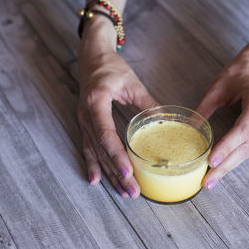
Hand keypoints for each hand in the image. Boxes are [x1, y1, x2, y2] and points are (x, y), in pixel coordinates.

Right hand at [77, 17, 157, 198]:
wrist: (91, 57)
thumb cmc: (111, 67)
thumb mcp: (132, 83)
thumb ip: (147, 103)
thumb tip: (166, 121)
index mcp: (96, 102)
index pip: (106, 135)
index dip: (117, 156)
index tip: (128, 172)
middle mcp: (86, 116)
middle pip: (101, 151)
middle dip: (117, 173)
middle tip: (132, 192)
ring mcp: (83, 122)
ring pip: (95, 153)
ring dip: (108, 174)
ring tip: (122, 191)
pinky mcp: (85, 124)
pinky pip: (88, 148)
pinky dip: (92, 165)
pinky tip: (95, 179)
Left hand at [196, 53, 248, 189]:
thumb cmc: (238, 72)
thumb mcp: (216, 88)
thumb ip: (203, 109)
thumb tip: (187, 130)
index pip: (242, 130)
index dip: (227, 148)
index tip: (211, 162)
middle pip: (246, 147)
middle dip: (225, 167)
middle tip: (208, 182)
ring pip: (248, 151)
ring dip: (229, 167)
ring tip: (211, 180)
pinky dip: (234, 158)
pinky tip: (222, 168)